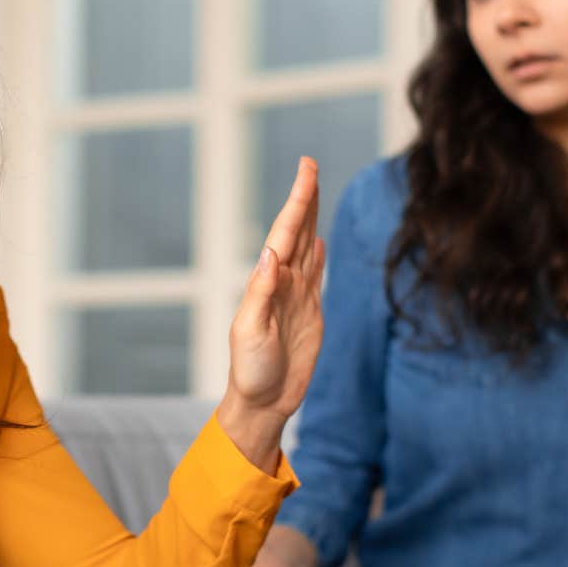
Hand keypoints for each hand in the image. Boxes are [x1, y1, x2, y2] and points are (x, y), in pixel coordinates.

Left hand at [216, 157, 324, 468]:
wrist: (263, 402)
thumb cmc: (250, 371)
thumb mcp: (250, 332)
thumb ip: (261, 293)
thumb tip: (272, 254)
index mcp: (266, 282)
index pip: (285, 232)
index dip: (298, 200)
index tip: (306, 169)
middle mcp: (281, 283)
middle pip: (297, 231)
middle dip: (304, 198)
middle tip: (309, 164)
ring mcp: (296, 297)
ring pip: (307, 247)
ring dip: (311, 218)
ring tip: (314, 191)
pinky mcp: (309, 314)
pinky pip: (315, 276)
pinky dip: (317, 254)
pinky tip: (317, 239)